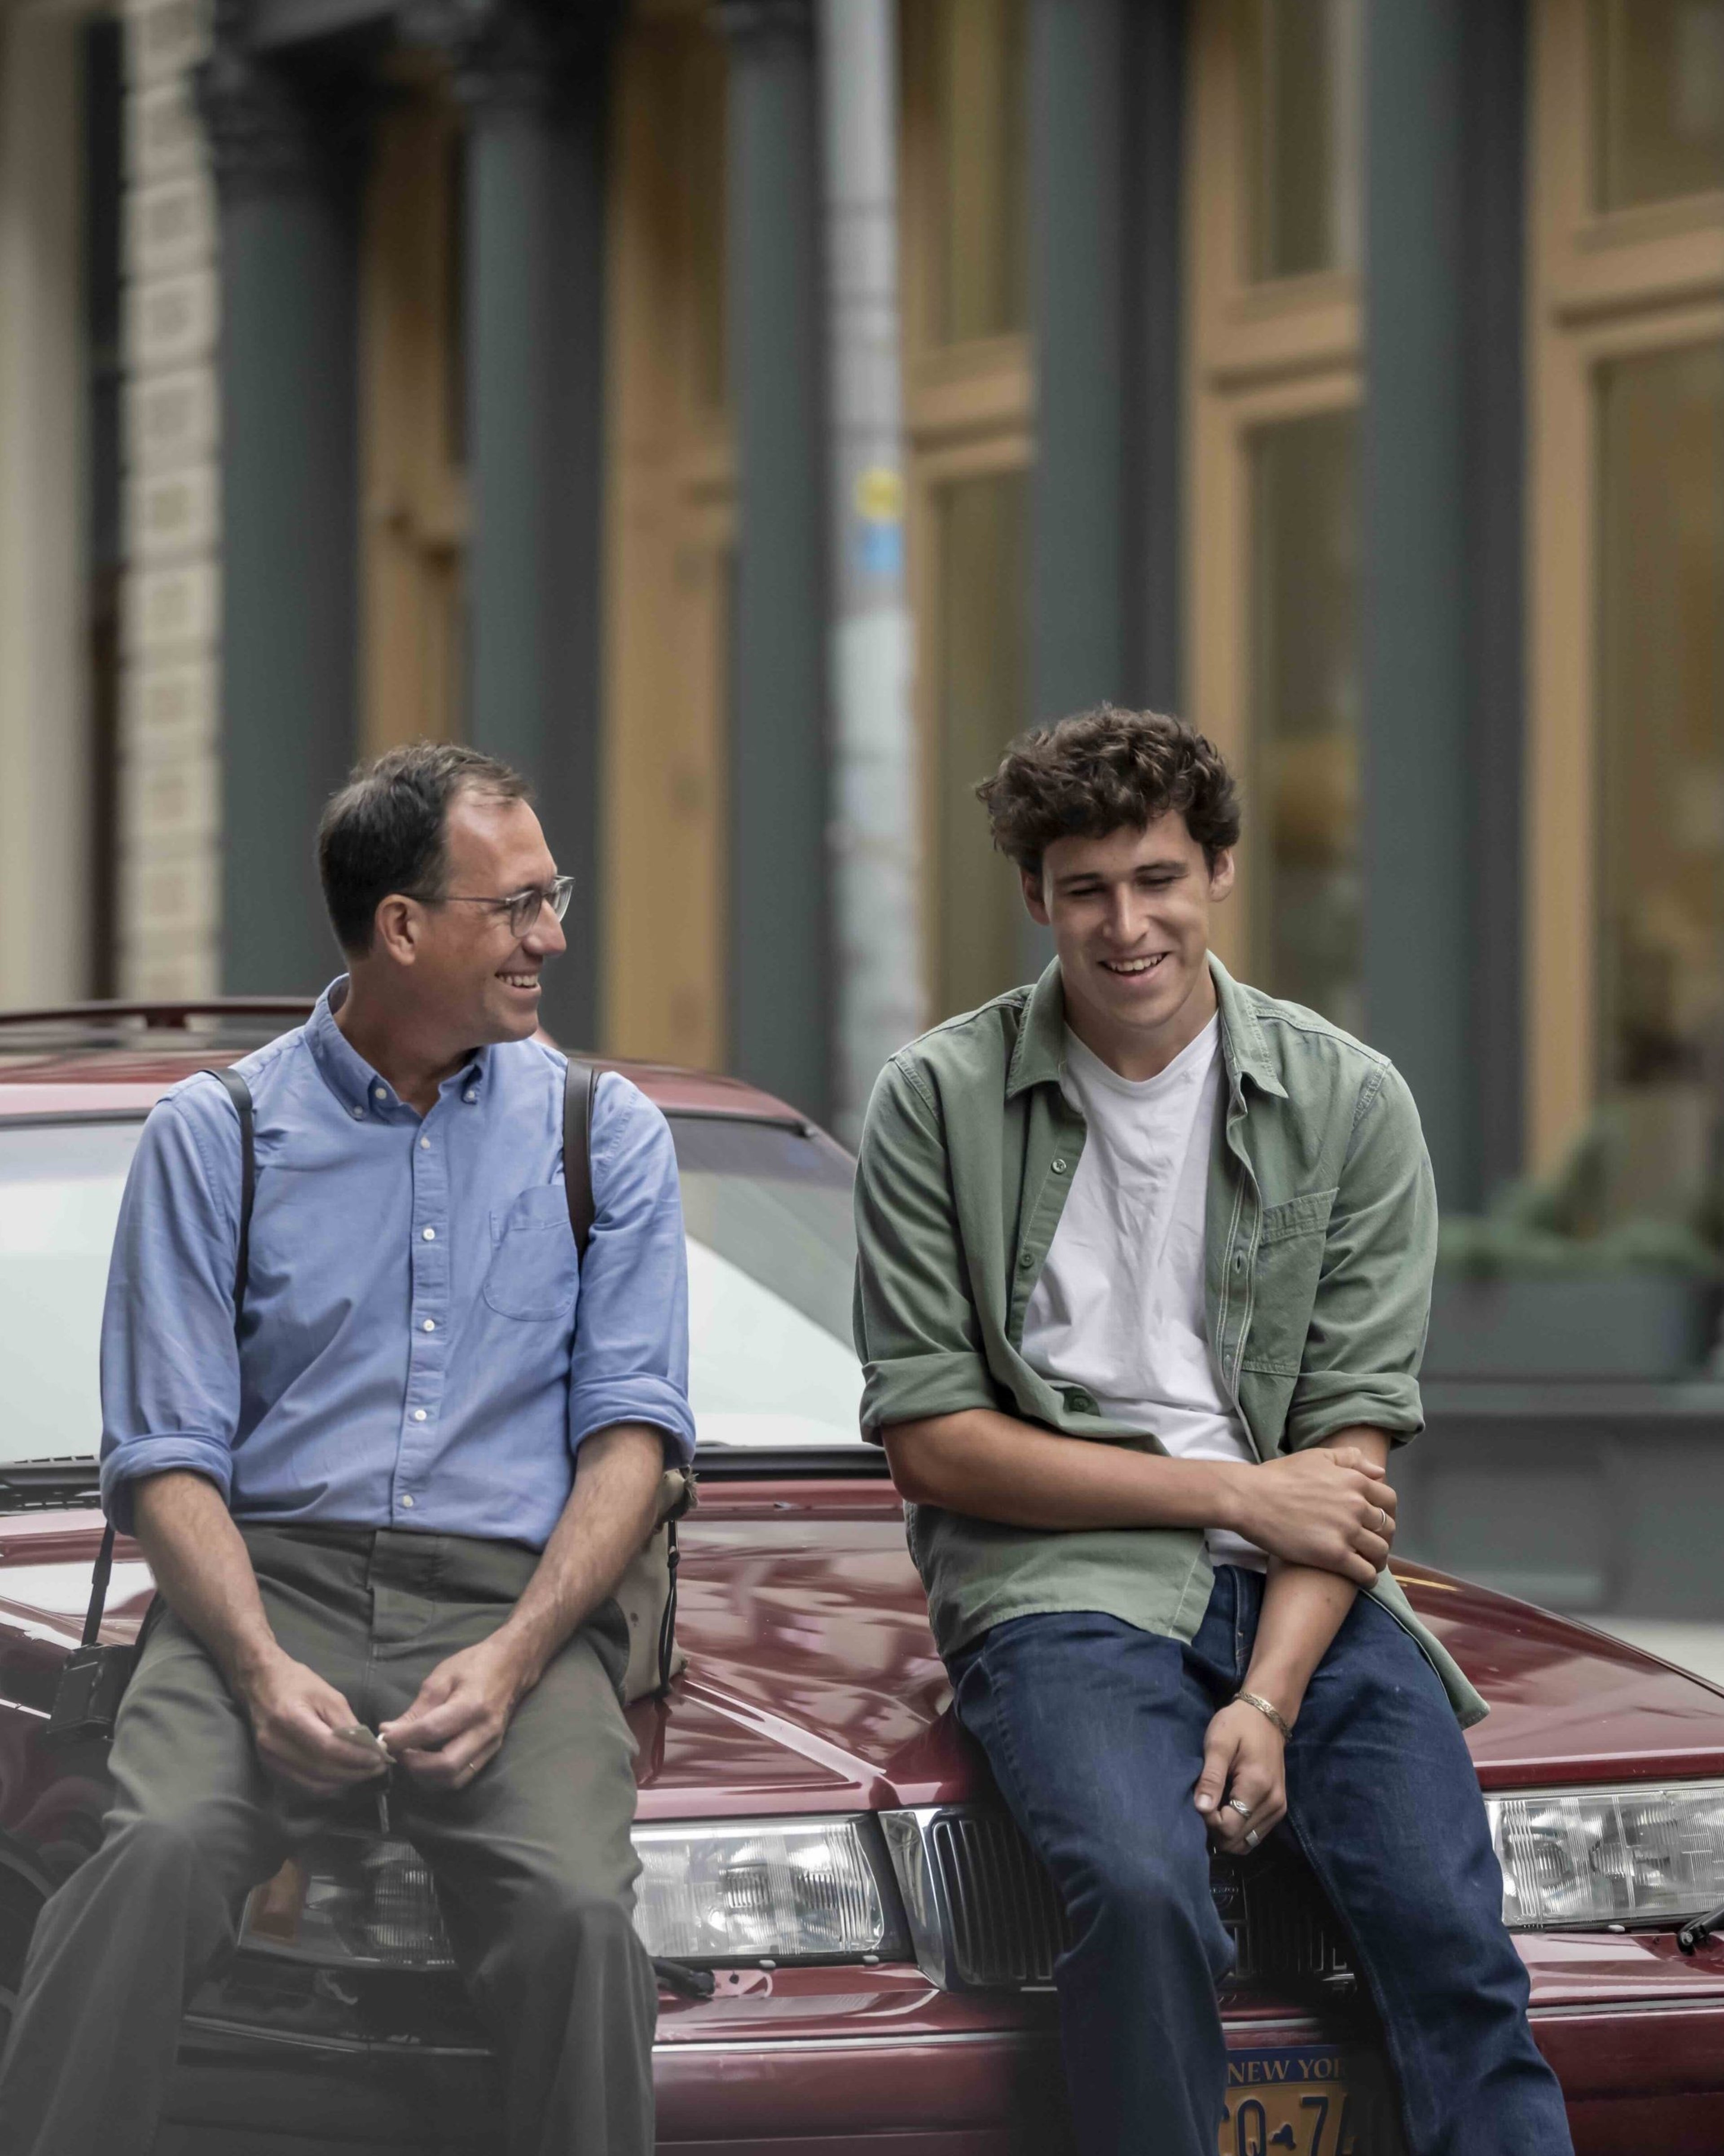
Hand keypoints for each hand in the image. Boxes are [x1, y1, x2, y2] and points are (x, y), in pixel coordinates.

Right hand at [239, 1651, 390, 1795]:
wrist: (261, 1683)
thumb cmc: (297, 1683)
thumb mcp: (328, 1695)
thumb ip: (346, 1722)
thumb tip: (368, 1747)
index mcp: (289, 1717)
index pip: (327, 1747)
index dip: (355, 1757)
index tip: (378, 1758)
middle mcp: (275, 1743)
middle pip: (320, 1770)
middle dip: (353, 1772)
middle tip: (377, 1768)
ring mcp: (269, 1758)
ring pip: (312, 1783)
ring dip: (342, 1782)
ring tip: (363, 1772)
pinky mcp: (269, 1767)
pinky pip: (302, 1785)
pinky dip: (325, 1784)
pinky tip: (342, 1775)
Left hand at [379, 1635, 531, 1789]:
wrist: (513, 1665)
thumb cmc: (475, 1664)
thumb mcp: (442, 1677)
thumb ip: (417, 1709)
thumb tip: (389, 1732)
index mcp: (472, 1705)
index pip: (431, 1731)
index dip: (402, 1739)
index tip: (384, 1738)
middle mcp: (484, 1731)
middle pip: (445, 1765)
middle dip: (414, 1765)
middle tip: (397, 1752)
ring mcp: (490, 1745)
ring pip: (454, 1779)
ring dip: (426, 1776)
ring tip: (410, 1758)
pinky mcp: (491, 1753)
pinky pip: (462, 1776)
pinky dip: (439, 1776)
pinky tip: (427, 1762)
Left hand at [1194, 1699, 1286, 1853]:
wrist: (1266, 1717)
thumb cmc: (1238, 1725)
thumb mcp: (1218, 1744)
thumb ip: (1211, 1777)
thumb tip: (1201, 1809)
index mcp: (1257, 1787)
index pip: (1228, 1827)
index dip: (1208, 1821)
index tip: (1199, 1800)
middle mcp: (1273, 1804)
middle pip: (1237, 1841)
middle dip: (1215, 1831)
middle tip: (1204, 1805)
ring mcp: (1278, 1809)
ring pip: (1246, 1843)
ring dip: (1226, 1834)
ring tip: (1214, 1809)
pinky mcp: (1278, 1810)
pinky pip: (1254, 1835)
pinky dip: (1238, 1830)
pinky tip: (1226, 1811)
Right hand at [1230, 1447, 1394, 1584]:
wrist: (1251, 1498)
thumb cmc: (1279, 1476)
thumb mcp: (1316, 1457)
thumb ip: (1350, 1459)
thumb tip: (1379, 1471)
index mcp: (1355, 1481)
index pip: (1388, 1500)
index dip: (1386, 1512)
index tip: (1377, 1522)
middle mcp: (1356, 1506)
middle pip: (1387, 1528)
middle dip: (1384, 1537)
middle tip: (1372, 1545)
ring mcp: (1346, 1531)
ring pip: (1379, 1552)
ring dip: (1377, 1560)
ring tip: (1368, 1564)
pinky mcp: (1334, 1556)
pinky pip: (1364, 1572)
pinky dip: (1368, 1578)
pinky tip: (1362, 1579)